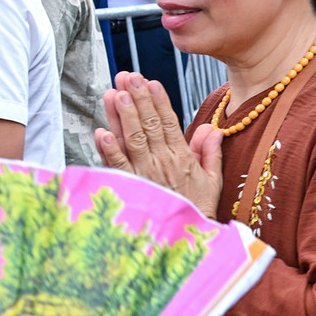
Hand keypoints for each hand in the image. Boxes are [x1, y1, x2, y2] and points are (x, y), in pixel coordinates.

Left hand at [95, 73, 222, 216]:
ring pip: (132, 140)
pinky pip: (118, 167)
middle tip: (128, 77)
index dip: (160, 101)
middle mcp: (162, 163)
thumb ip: (210, 152)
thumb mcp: (213, 180)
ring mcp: (145, 175)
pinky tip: (102, 133)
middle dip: (137, 98)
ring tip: (115, 93)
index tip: (152, 82)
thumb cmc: (198, 209)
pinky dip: (110, 151)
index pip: (169, 123)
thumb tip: (211, 128)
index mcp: (182, 158)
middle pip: (148, 125)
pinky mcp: (131, 188)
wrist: (187, 238)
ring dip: (123, 116)